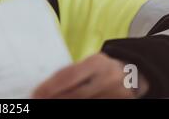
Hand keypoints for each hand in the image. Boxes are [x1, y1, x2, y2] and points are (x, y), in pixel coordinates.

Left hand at [31, 53, 148, 98]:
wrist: (133, 74)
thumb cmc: (102, 68)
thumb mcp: (89, 63)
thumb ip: (72, 72)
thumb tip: (45, 86)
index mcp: (97, 62)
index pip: (69, 76)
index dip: (50, 87)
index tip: (35, 93)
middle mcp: (107, 79)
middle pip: (74, 94)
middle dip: (53, 99)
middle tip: (37, 101)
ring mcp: (114, 95)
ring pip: (82, 103)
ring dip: (62, 104)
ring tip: (48, 103)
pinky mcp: (118, 104)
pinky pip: (92, 107)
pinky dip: (76, 107)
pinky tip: (65, 105)